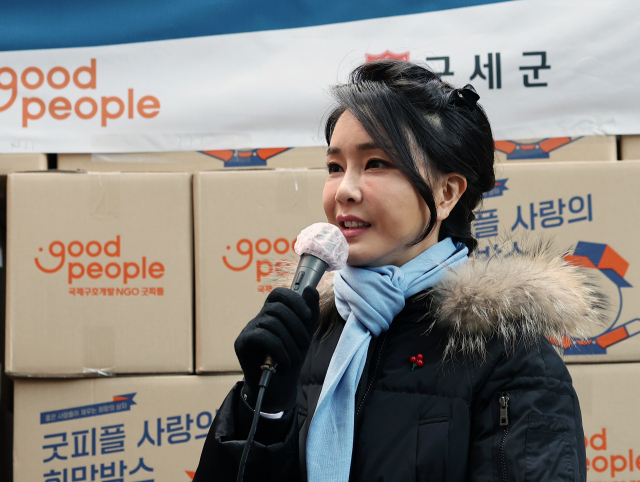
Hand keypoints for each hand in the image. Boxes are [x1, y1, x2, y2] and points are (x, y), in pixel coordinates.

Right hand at [234, 286, 319, 411]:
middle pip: (278, 309)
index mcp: (273, 312)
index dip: (293, 300)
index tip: (307, 315)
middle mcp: (259, 317)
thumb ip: (310, 311)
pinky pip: (262, 336)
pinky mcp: (242, 342)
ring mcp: (249, 328)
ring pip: (272, 323)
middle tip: (304, 345)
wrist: (279, 385)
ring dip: (289, 343)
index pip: (279, 293)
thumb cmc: (291, 356)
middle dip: (296, 327)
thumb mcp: (306, 333)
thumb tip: (310, 289)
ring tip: (295, 359)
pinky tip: (285, 362)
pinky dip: (278, 349)